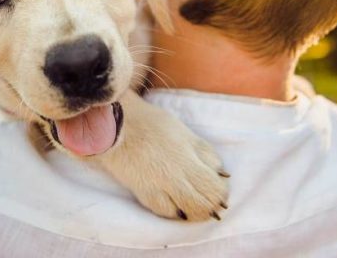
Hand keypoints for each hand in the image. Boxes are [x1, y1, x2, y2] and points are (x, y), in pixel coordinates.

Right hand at [94, 90, 229, 220]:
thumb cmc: (150, 124)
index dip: (221, 191)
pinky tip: (176, 207)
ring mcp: (161, 186)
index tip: (218, 189)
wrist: (115, 127)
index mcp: (190, 155)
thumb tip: (221, 174)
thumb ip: (204, 152)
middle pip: (206, 202)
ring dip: (196, 212)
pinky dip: (175, 211)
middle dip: (212, 205)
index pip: (216, 185)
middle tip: (210, 203)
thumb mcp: (184, 132)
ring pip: (189, 211)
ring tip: (194, 207)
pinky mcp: (145, 194)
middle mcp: (178, 174)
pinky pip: (166, 212)